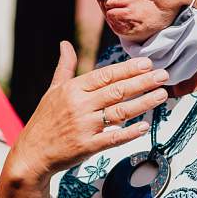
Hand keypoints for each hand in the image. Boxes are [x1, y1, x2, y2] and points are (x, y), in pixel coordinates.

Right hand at [5, 42, 168, 185]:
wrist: (32, 153)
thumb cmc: (44, 120)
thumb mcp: (52, 90)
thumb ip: (64, 67)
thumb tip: (65, 44)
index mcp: (72, 90)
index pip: (105, 75)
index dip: (127, 69)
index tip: (147, 64)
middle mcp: (79, 106)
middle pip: (116, 90)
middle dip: (142, 82)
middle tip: (164, 75)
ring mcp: (84, 126)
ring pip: (119, 112)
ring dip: (143, 103)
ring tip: (162, 95)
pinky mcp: (87, 146)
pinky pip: (113, 138)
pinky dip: (129, 132)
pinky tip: (145, 126)